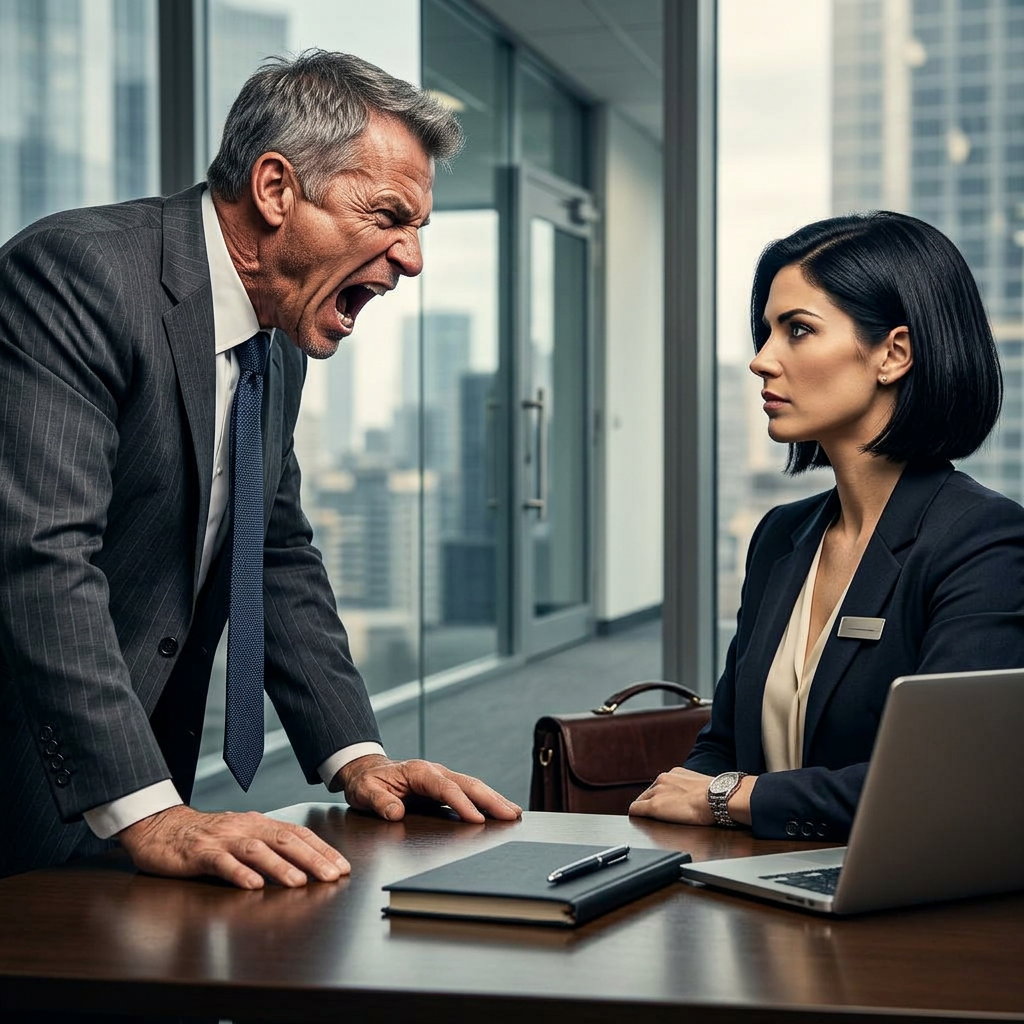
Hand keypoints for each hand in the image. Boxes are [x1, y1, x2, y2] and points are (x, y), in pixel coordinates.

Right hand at [117, 805, 349, 889]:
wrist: (160, 828)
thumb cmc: (204, 837)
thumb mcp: (240, 836)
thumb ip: (266, 846)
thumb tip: (303, 863)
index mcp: (257, 824)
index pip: (297, 834)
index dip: (322, 849)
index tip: (342, 866)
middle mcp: (244, 828)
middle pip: (284, 840)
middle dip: (312, 858)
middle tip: (333, 876)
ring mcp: (222, 840)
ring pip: (257, 850)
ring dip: (281, 866)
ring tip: (300, 882)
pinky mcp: (199, 854)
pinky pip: (222, 864)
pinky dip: (239, 874)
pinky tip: (254, 885)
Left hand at [336, 754, 521, 823]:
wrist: (366, 770)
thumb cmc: (366, 782)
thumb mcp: (365, 792)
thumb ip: (380, 801)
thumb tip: (396, 811)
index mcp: (418, 772)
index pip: (445, 788)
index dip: (462, 803)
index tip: (476, 819)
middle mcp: (435, 771)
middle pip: (468, 783)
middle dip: (491, 799)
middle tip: (511, 814)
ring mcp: (441, 778)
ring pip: (472, 786)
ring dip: (493, 799)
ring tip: (514, 813)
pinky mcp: (443, 787)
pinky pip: (467, 792)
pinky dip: (485, 801)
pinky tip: (497, 811)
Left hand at [629, 767, 755, 826]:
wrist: (718, 798)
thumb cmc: (717, 796)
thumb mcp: (703, 787)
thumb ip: (694, 790)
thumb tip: (699, 799)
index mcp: (675, 774)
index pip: (661, 787)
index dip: (662, 799)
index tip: (666, 808)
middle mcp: (663, 779)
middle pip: (649, 793)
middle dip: (652, 804)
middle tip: (660, 817)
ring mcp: (657, 792)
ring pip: (641, 801)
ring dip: (645, 811)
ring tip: (652, 821)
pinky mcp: (654, 806)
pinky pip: (635, 810)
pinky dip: (637, 816)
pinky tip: (641, 822)